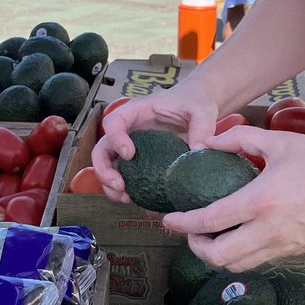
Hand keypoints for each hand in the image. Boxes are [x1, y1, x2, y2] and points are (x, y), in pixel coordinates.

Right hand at [91, 78, 218, 202]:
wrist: (199, 107)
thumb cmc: (195, 102)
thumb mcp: (202, 110)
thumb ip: (201, 128)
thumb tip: (197, 153)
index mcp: (137, 111)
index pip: (114, 122)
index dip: (115, 138)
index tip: (130, 154)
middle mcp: (129, 129)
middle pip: (102, 149)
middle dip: (104, 170)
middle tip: (120, 186)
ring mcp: (131, 145)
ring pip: (109, 166)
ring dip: (111, 185)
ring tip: (126, 199)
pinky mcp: (140, 160)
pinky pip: (126, 176)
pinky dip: (127, 191)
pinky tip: (139, 202)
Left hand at [162, 126, 304, 272]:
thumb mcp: (279, 140)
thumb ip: (240, 138)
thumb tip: (208, 142)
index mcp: (261, 200)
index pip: (211, 220)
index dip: (184, 224)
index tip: (169, 220)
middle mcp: (269, 229)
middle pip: (218, 255)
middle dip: (196, 247)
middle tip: (189, 232)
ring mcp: (283, 245)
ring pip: (237, 265)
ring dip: (216, 256)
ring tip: (210, 237)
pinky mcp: (294, 252)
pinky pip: (258, 261)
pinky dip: (240, 255)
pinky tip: (238, 238)